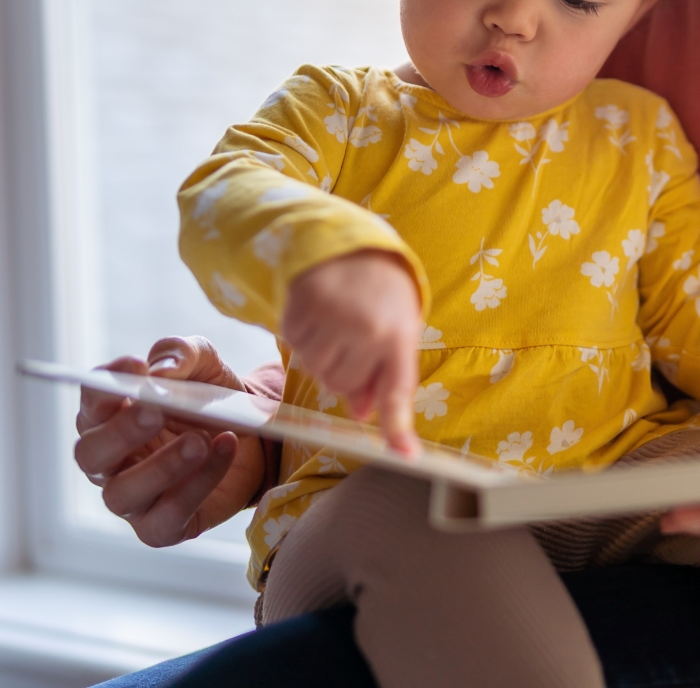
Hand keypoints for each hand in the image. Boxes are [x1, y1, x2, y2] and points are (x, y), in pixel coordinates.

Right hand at [74, 336, 265, 546]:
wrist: (256, 439)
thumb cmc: (212, 399)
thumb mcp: (204, 364)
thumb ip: (181, 354)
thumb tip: (160, 370)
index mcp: (110, 417)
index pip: (91, 402)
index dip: (105, 386)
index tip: (135, 366)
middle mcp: (110, 461)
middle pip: (90, 454)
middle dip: (121, 432)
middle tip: (156, 411)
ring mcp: (132, 499)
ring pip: (122, 494)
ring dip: (161, 466)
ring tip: (200, 441)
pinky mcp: (161, 528)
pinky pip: (166, 517)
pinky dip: (196, 486)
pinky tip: (223, 451)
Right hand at [282, 249, 422, 454]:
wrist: (353, 245)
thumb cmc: (381, 294)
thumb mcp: (396, 329)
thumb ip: (383, 374)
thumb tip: (363, 414)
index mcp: (399, 334)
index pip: (398, 390)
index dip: (399, 426)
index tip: (405, 456)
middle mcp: (368, 328)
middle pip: (342, 384)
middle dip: (345, 369)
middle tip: (354, 336)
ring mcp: (332, 318)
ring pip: (316, 369)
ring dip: (322, 353)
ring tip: (338, 321)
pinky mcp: (300, 308)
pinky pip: (294, 346)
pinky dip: (303, 335)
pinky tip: (319, 312)